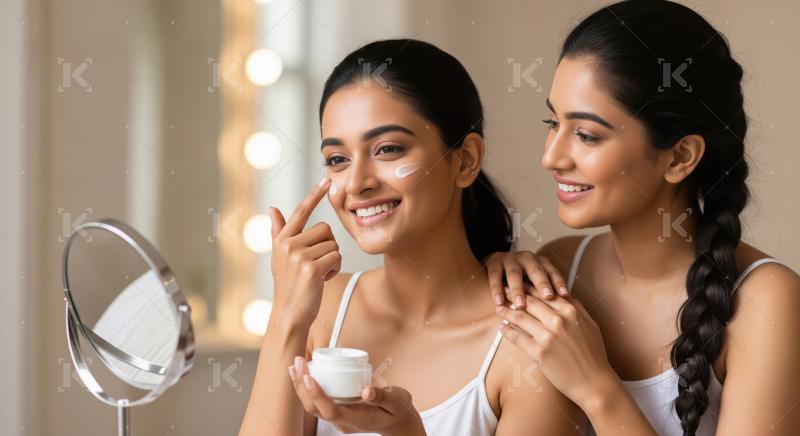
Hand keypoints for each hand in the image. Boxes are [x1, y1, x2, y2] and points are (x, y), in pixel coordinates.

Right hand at [269, 178, 341, 329]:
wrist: (289, 315)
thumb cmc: (289, 285)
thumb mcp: (280, 257)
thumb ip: (278, 232)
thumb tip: (272, 208)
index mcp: (282, 240)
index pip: (300, 211)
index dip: (314, 195)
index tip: (326, 180)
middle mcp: (288, 244)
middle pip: (325, 229)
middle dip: (328, 246)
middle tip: (319, 264)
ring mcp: (298, 256)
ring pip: (333, 244)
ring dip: (332, 259)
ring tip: (320, 273)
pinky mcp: (311, 268)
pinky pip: (336, 256)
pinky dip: (335, 269)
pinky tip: (324, 279)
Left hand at [288, 357, 425, 435]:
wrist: (398, 423)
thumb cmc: (397, 411)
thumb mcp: (397, 401)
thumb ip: (383, 396)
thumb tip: (367, 391)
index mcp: (357, 419)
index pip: (330, 410)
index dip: (317, 395)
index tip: (309, 377)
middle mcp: (344, 421)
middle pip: (315, 409)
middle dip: (302, 386)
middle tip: (298, 364)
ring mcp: (340, 418)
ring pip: (313, 406)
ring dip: (301, 386)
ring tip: (296, 366)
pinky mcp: (338, 410)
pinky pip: (318, 401)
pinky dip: (308, 387)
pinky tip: (304, 373)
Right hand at [484, 251, 568, 308]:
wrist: (495, 266)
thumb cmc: (521, 281)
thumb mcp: (535, 283)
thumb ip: (546, 293)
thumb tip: (565, 308)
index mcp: (540, 263)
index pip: (552, 272)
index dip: (559, 283)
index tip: (565, 295)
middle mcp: (527, 258)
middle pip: (536, 270)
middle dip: (542, 283)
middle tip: (547, 296)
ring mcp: (510, 259)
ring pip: (515, 273)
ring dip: (518, 289)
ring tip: (520, 304)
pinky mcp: (494, 263)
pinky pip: (495, 276)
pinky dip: (497, 290)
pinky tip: (499, 302)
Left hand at [496, 294, 614, 408]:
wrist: (594, 382)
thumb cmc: (593, 355)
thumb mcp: (590, 324)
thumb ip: (576, 308)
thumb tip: (562, 294)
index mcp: (571, 311)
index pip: (545, 293)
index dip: (530, 287)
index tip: (521, 283)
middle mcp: (559, 320)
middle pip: (530, 302)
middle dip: (514, 295)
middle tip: (504, 291)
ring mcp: (548, 336)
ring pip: (520, 317)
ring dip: (507, 311)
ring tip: (499, 308)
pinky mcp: (539, 353)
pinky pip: (517, 337)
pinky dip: (507, 331)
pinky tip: (502, 327)